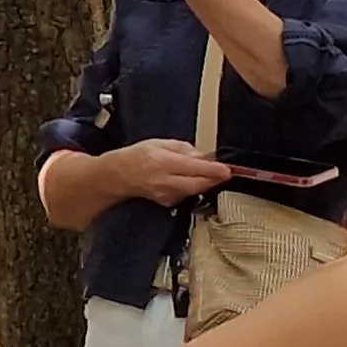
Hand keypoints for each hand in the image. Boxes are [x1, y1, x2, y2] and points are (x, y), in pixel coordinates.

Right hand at [117, 139, 235, 210]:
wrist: (119, 176)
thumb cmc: (138, 156)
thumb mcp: (161, 143)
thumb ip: (184, 149)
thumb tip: (203, 156)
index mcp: (163, 162)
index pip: (194, 168)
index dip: (213, 171)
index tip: (227, 170)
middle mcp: (164, 181)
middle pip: (198, 185)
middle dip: (214, 180)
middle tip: (225, 173)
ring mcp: (166, 195)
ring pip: (195, 192)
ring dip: (205, 183)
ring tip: (207, 173)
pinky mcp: (168, 203)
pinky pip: (188, 195)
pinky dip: (194, 187)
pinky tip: (191, 180)